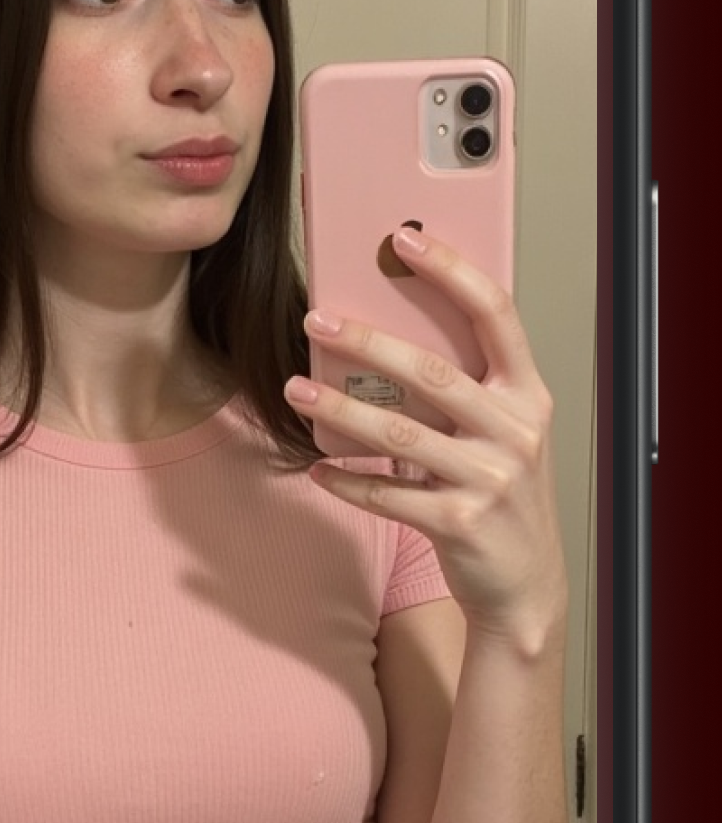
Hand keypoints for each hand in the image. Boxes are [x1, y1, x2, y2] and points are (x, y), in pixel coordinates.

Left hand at [284, 224, 566, 648]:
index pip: (495, 313)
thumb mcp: (502, 431)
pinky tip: (316, 467)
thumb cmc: (502, 491)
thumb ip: (464, 387)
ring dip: (339, 409)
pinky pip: (387, 495)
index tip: (404, 238)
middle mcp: (516, 431)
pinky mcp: (459, 524)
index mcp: (528, 394)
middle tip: (316, 319)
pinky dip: (346, 479)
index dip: (451, 271)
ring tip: (295, 387)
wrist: (527, 584)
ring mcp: (490, 480)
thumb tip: (382, 333)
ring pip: (400, 435)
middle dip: (368, 342)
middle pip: (433, 372)